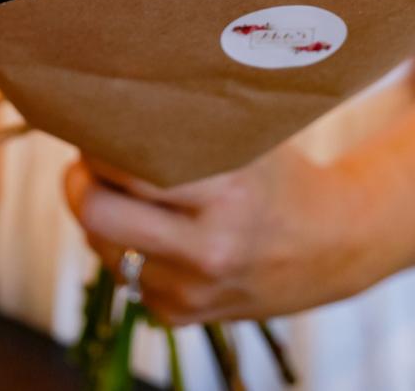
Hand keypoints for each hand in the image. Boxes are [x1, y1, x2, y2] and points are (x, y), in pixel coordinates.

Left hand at [64, 145, 374, 325]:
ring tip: (121, 189)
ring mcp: (191, 290)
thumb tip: (125, 98)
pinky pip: (125, 276)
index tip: (98, 123)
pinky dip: (126, 248)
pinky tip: (151, 227)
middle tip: (88, 159)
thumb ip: (194, 125)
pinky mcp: (181, 316)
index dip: (100, 143)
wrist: (333, 248)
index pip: (126, 169)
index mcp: (228, 193)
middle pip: (96, 214)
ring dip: (100, 214)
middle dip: (81, 181)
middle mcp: (207, 248)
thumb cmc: (286, 178)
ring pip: (102, 246)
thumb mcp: (252, 140)